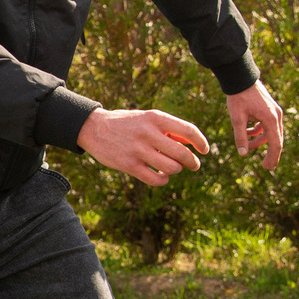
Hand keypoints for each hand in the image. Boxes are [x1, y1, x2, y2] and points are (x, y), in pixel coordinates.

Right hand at [78, 107, 210, 187]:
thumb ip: (169, 129)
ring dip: (176, 170)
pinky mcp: (129, 165)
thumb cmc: (127, 124)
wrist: (94, 128)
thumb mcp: (147, 118)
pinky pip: (156, 179)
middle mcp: (148, 133)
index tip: (204, 150)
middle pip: (182, 154)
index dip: (201, 142)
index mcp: (156, 118)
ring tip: (172, 168)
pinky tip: (162, 176)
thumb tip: (193, 144)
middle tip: (193, 165)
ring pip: (172, 168)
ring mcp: (138, 150)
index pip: (188, 131)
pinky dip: (163, 180)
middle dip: (192, 162)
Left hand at [226, 82, 285, 169]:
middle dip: (270, 153)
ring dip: (260, 140)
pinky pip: (267, 125)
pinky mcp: (270, 108)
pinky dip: (259, 131)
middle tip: (266, 166)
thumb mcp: (237, 118)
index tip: (269, 168)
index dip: (273, 157)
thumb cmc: (238, 97)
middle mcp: (276, 115)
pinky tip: (248, 133)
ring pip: (271, 132)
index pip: (275, 143)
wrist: (240, 77)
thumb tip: (243, 154)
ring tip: (248, 146)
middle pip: (276, 139)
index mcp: (270, 118)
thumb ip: (240, 136)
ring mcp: (275, 111)